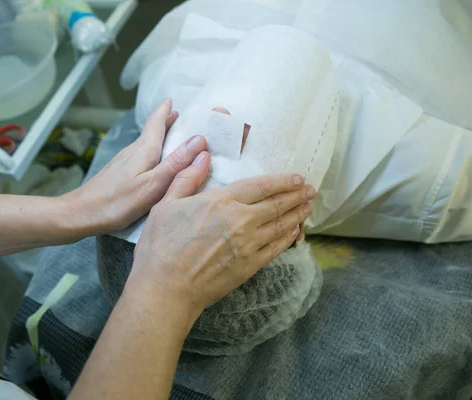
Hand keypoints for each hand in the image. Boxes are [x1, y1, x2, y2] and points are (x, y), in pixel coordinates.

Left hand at [61, 98, 207, 236]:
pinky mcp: (118, 174)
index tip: (172, 100)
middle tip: (178, 115)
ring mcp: (123, 162)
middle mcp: (132, 151)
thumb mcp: (154, 185)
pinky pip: (140, 157)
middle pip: (151, 132)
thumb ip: (176, 163)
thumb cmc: (118, 202)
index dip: (165, 111)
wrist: (81, 214)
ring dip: (159, 138)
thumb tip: (199, 139)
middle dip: (165, 122)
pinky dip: (152, 153)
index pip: (156, 123)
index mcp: (144, 150)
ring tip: (172, 137)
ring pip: (145, 144)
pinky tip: (154, 163)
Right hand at [127, 156, 315, 323]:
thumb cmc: (160, 245)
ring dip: (297, 214)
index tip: (297, 177)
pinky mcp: (250, 265)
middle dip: (297, 195)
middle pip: (276, 204)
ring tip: (309, 207)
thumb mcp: (165, 204)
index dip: (282, 180)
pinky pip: (276, 248)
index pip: (261, 185)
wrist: (167, 288)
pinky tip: (295, 232)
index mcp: (221, 201)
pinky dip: (289, 238)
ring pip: (281, 225)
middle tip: (311, 189)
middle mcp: (241, 220)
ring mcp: (249, 244)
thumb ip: (187, 178)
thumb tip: (202, 154)